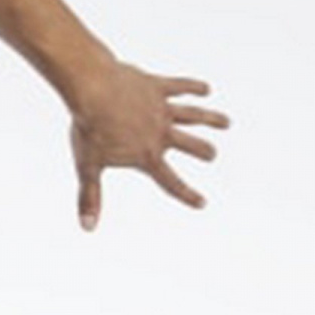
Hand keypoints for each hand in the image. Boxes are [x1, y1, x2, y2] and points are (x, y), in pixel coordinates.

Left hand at [68, 56, 229, 229]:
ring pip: (194, 115)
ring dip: (212, 119)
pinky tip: (206, 89)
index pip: (170, 182)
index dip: (187, 195)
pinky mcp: (156, 86)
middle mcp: (161, 133)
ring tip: (227, 123)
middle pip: (190, 145)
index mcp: (147, 155)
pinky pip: (181, 86)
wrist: (92, 89)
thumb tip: (87, 228)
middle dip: (204, 151)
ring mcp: (161, 109)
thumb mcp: (88, 166)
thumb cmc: (88, 128)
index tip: (202, 203)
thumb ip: (90, 197)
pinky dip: (194, 87)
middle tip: (212, 155)